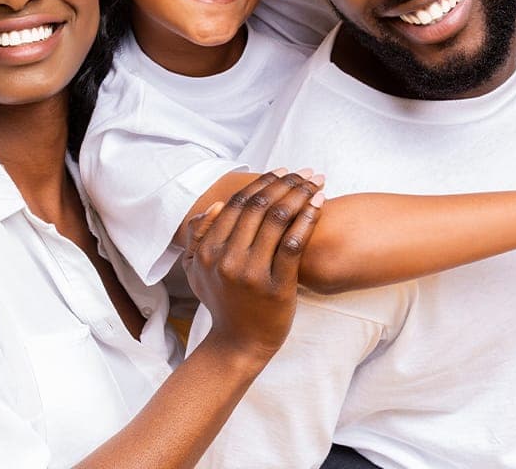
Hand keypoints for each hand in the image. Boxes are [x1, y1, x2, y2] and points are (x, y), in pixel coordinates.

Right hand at [182, 171, 323, 361]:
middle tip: (306, 172)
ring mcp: (251, 274)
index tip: (282, 171)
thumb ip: (197, 238)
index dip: (262, 182)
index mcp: (207, 251)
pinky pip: (293, 243)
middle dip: (286, 182)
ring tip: (316, 183)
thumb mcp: (196, 271)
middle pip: (259, 206)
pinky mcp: (276, 287)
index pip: (237, 203)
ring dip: (299, 194)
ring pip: (277, 219)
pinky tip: (320, 204)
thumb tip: (215, 206)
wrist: (238, 345)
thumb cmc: (222, 304)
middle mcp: (226, 259)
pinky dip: (308, 218)